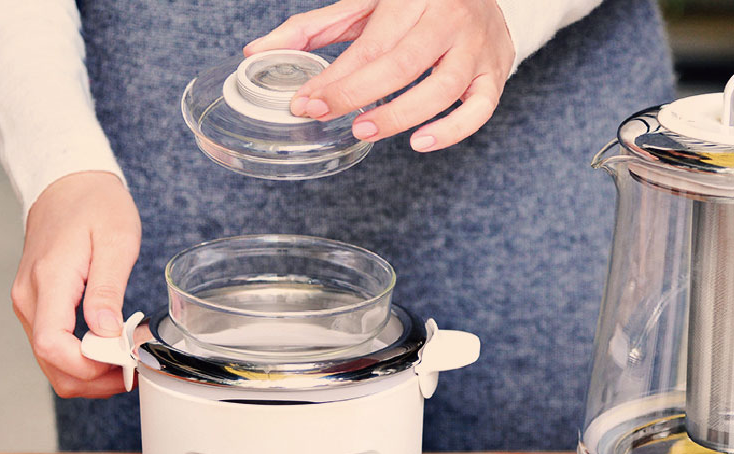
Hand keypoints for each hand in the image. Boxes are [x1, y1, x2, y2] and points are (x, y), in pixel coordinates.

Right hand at [11, 171, 141, 397]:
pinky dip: (82, 360)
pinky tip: (110, 350)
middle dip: (94, 380)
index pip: (53, 346)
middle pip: (52, 365)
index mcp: (50, 282)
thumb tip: (105, 331)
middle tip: (132, 369)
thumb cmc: (95, 206)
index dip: (90, 366)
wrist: (70, 185)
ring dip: (90, 374)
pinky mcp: (37, 308)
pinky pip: (55, 348)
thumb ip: (108, 290)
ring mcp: (30, 305)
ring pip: (52, 364)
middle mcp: (31, 299)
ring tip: (125, 360)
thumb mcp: (116, 241)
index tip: (123, 361)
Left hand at [245, 0, 513, 151]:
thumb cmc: (414, 3)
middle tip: (326, 115)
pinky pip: (480, 109)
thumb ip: (313, 28)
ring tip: (365, 130)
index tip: (305, 103)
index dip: (336, 77)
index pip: (370, 44)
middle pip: (402, 63)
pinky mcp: (495, 74)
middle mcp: (449, 17)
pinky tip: (420, 143)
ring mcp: (477, 47)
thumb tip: (255, 51)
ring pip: (442, 88)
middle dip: (358, 93)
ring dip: (400, 114)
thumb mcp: (364, 5)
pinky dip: (452, 130)